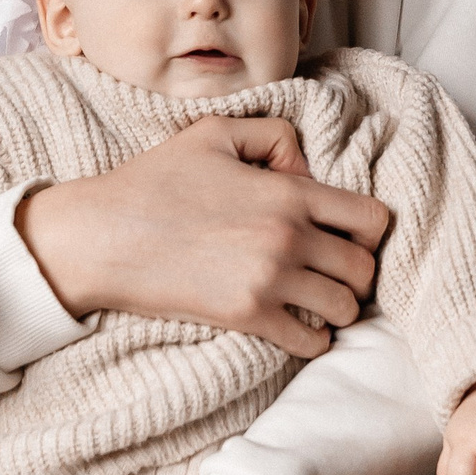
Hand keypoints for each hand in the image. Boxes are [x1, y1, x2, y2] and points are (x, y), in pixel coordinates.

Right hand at [15, 116, 389, 361]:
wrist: (103, 236)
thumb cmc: (154, 181)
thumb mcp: (215, 133)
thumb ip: (274, 136)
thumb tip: (308, 170)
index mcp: (289, 193)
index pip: (371, 218)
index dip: (369, 229)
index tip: (349, 235)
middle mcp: (289, 238)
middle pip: (364, 268)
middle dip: (357, 271)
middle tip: (335, 272)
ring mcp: (270, 281)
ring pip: (346, 308)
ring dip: (338, 307)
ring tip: (318, 301)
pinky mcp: (247, 317)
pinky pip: (311, 342)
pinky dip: (314, 339)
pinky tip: (298, 326)